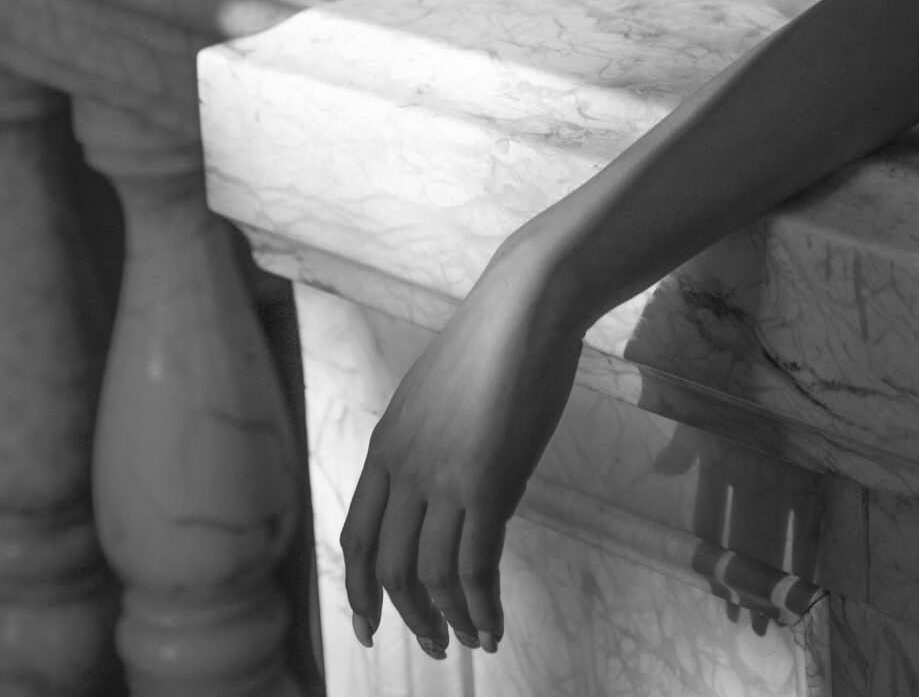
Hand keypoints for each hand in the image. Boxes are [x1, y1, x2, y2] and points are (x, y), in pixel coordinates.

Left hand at [341, 238, 583, 659]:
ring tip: (472, 640)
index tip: (371, 626)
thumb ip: (425, 445)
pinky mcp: (488, 482)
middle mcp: (405, 467)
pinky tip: (494, 624)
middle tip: (435, 647)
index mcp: (387, 445)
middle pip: (390, 568)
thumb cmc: (493, 342)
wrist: (527, 305)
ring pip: (432, 576)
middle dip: (409, 618)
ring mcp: (444, 476)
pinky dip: (482, 606)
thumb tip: (440, 492)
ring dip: (450, 620)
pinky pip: (476, 566)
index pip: (358, 538)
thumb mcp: (435, 394)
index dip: (360, 590)